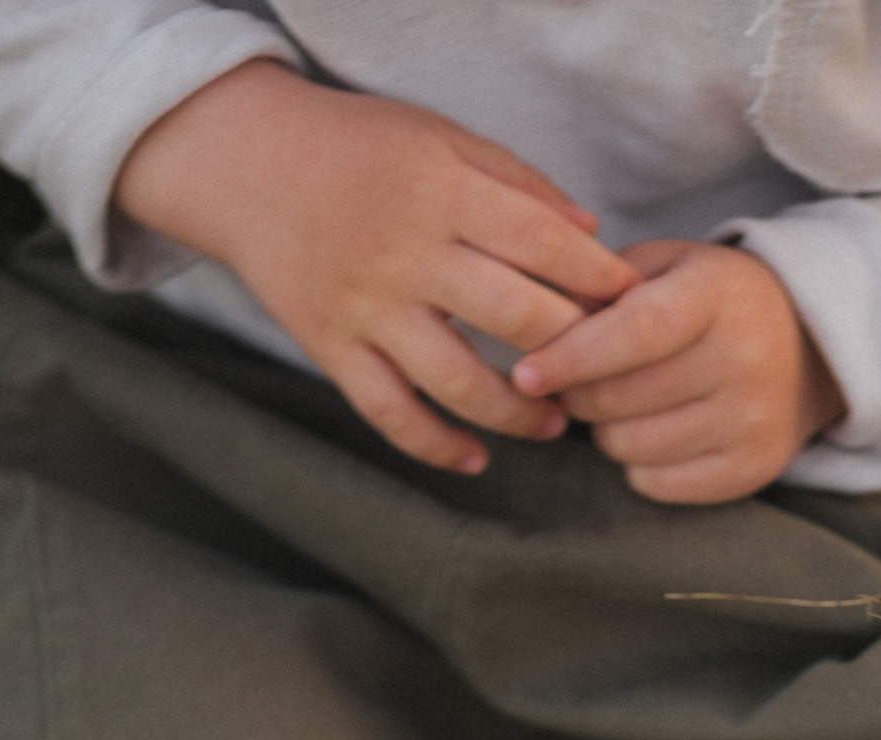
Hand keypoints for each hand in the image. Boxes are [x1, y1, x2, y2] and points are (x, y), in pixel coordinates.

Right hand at [113, 60, 637, 473]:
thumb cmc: (358, 149)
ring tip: (554, 425)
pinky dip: (437, 446)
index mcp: (443, 191)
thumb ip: (517, 185)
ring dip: (518, 414)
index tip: (634, 308)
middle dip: (575, 355)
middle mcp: (408, 253)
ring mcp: (368, 308)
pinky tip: (475, 460)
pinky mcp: (333, 349)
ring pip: (459, 382)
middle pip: (517, 319)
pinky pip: (392, 415)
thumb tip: (591, 235)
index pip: (544, 245)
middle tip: (606, 377)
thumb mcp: (439, 139)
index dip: (598, 281)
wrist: (246, 164)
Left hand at [510, 240, 846, 504]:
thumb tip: (537, 329)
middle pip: (619, 399)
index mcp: (717, 295)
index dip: (571, 357)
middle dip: (580, 394)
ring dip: (608, 430)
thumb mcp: (669, 267)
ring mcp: (751, 420)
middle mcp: (744, 359)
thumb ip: (605, 287)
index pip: (633, 333)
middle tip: (582, 381)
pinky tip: (657, 432)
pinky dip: (639, 463)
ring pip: (630, 447)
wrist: (810, 348)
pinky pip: (656, 484)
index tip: (524, 375)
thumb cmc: (713, 302)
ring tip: (627, 404)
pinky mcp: (752, 469)